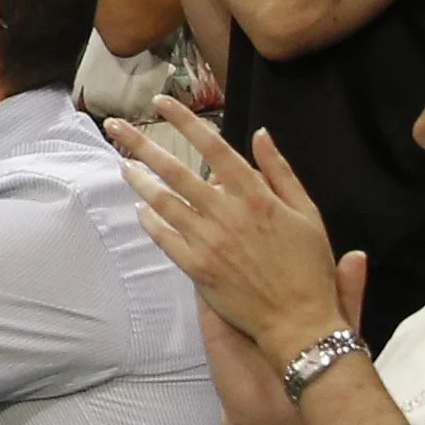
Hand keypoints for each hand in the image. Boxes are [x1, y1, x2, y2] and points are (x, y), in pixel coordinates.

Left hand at [108, 101, 358, 359]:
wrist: (300, 322)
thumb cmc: (309, 268)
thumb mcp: (307, 213)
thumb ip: (280, 172)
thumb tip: (260, 134)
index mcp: (256, 196)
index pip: (213, 147)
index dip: (185, 121)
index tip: (161, 102)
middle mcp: (226, 214)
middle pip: (176, 171)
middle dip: (141, 145)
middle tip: (115, 126)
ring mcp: (208, 241)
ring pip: (163, 202)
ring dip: (139, 180)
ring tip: (123, 164)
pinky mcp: (197, 268)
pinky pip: (165, 239)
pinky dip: (150, 221)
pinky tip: (140, 210)